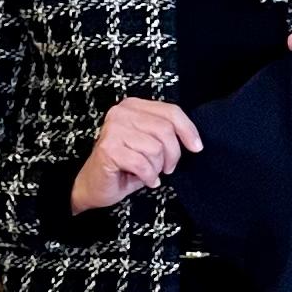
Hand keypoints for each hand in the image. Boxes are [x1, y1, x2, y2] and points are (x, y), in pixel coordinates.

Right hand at [71, 96, 202, 212]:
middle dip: (172, 154)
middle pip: (166, 130)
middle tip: (167, 168)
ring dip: (157, 167)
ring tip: (149, 172)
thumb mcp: (150, 144)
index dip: (188, 130)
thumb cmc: (125, 165)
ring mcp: (113, 129)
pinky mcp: (108, 149)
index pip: (171, 111)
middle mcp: (121, 113)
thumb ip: (166, 134)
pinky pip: (143, 164)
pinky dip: (148, 177)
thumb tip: (194, 141)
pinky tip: (146, 180)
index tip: (196, 147)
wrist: (94, 185)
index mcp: (133, 106)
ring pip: (155, 148)